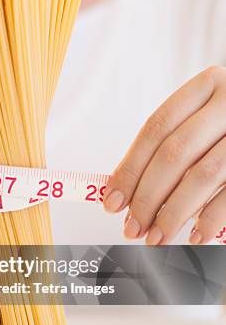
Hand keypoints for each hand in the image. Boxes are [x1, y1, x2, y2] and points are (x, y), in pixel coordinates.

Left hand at [103, 66, 225, 245]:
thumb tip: (123, 191)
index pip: (156, 129)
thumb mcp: (204, 120)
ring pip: (203, 174)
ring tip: (156, 237)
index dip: (130, 168)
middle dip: (148, 196)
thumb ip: (170, 145)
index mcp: (205, 87)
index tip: (112, 201)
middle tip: (132, 227)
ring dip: (174, 212)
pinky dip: (211, 217)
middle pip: (175, 152)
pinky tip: (196, 236)